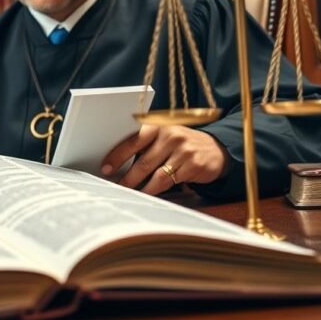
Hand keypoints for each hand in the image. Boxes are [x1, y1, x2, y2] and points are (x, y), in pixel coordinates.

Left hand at [101, 125, 229, 194]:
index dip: (117, 155)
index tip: (105, 168)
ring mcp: (184, 151)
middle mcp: (172, 136)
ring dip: (140, 187)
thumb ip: (145, 145)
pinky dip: (156, 190)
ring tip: (129, 193)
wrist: (215, 148)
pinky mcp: (193, 165)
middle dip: (127, 177)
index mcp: (159, 126)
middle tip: (115, 186)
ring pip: (156, 175)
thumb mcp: (164, 137)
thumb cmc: (180, 144)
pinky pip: (169, 182)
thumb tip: (118, 164)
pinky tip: (147, 193)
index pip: (133, 140)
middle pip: (143, 161)